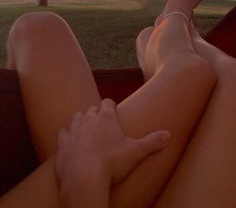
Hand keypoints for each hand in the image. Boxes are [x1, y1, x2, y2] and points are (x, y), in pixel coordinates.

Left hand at [55, 98, 169, 186]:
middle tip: (101, 122)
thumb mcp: (136, 152)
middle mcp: (88, 119)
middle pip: (92, 110)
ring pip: (76, 117)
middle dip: (96, 113)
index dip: (110, 104)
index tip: (113, 108)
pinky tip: (69, 140)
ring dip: (81, 121)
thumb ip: (152, 142)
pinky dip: (66, 135)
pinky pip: (62, 133)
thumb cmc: (111, 163)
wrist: (84, 177)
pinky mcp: (62, 143)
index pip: (108, 102)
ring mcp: (73, 130)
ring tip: (86, 129)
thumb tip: (169, 135)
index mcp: (106, 118)